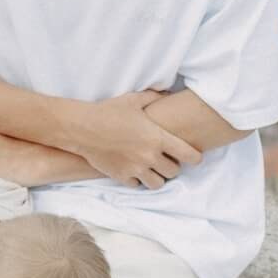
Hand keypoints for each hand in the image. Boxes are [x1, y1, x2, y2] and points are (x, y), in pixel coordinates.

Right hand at [73, 90, 201, 189]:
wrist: (83, 128)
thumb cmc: (109, 111)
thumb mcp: (133, 100)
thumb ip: (153, 97)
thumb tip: (167, 93)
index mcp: (157, 138)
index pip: (188, 155)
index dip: (195, 158)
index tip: (195, 158)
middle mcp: (150, 156)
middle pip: (174, 172)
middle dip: (173, 167)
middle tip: (167, 160)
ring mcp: (136, 169)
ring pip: (157, 184)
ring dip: (157, 177)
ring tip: (153, 169)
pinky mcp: (122, 177)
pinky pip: (137, 185)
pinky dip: (138, 180)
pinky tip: (134, 170)